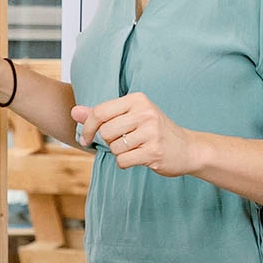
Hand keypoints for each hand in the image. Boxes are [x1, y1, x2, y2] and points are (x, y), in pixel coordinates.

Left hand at [74, 92, 198, 176]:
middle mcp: (145, 113)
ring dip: (120, 152)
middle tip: (123, 142)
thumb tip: (74, 112)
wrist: (189, 148)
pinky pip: (123, 161)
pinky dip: (126, 163)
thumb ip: (101, 114)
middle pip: (105, 131)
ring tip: (136, 148)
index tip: (85, 138)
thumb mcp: (130, 116)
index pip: (100, 112)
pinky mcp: (154, 152)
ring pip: (114, 147)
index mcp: (137, 99)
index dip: (87, 127)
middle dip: (109, 141)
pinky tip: (139, 158)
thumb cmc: (154, 130)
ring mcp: (151, 132)